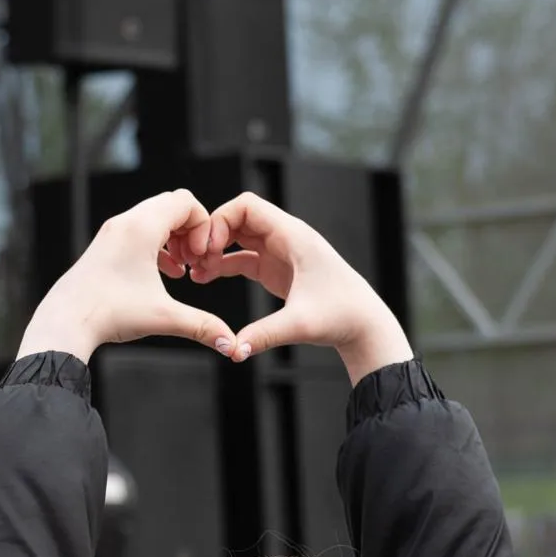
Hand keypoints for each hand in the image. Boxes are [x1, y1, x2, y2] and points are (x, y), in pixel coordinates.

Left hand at [19, 189, 236, 362]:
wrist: (64, 322)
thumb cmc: (108, 313)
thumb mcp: (163, 317)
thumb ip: (202, 326)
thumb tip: (231, 345)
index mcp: (140, 228)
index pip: (186, 202)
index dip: (204, 225)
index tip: (202, 256)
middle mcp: (124, 223)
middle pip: (171, 205)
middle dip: (191, 230)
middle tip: (194, 260)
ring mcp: (111, 233)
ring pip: (154, 218)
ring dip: (174, 237)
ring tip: (182, 267)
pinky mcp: (104, 246)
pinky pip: (138, 232)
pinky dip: (157, 245)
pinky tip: (165, 273)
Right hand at [184, 191, 411, 382]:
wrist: (363, 325)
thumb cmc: (341, 316)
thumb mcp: (301, 324)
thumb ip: (265, 335)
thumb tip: (234, 351)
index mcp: (293, 236)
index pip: (247, 206)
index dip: (220, 221)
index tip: (206, 248)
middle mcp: (284, 238)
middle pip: (237, 217)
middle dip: (210, 234)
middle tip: (193, 260)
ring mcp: (279, 252)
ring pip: (236, 236)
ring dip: (213, 249)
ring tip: (194, 272)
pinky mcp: (275, 268)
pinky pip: (240, 257)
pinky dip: (221, 264)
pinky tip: (203, 278)